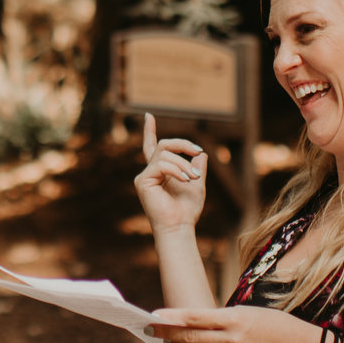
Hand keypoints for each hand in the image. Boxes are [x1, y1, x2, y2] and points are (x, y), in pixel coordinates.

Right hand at [133, 113, 208, 233]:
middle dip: (182, 144)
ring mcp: (144, 176)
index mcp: (160, 172)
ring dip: (184, 164)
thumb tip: (200, 152)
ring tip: (195, 177)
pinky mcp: (142, 181)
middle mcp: (149, 172)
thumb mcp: (197, 183)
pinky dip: (177, 170)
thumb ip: (197, 166)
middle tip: (197, 151)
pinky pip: (161, 165)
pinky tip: (186, 179)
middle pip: (163, 146)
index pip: (153, 147)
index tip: (148, 116)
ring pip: (165, 155)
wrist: (179, 226)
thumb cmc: (187, 209)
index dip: (149, 131)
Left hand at [148, 305, 323, 342]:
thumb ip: (222, 318)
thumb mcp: (248, 312)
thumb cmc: (275, 323)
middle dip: (167, 333)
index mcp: (235, 320)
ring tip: (166, 338)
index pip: (196, 318)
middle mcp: (232, 341)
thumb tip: (194, 322)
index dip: (173, 318)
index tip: (154, 315)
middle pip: (191, 338)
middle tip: (149, 328)